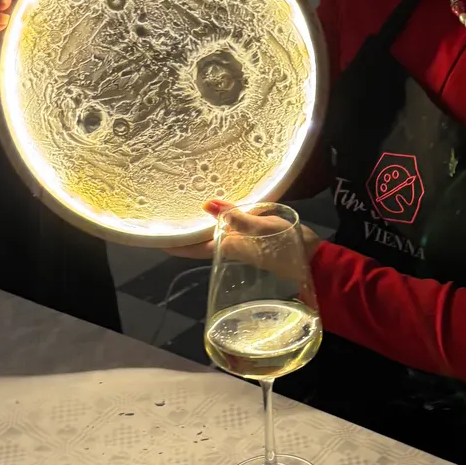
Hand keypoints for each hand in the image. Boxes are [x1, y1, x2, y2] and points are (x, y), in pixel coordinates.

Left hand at [166, 200, 321, 269]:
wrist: (313, 261)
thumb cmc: (286, 245)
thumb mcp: (262, 227)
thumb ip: (236, 216)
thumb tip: (206, 204)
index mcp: (227, 248)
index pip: (191, 247)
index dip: (172, 242)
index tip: (152, 235)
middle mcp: (229, 248)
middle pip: (198, 241)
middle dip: (182, 230)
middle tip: (164, 210)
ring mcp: (241, 245)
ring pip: (211, 235)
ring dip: (198, 225)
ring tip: (183, 206)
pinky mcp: (252, 240)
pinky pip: (227, 229)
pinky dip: (217, 220)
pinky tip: (217, 208)